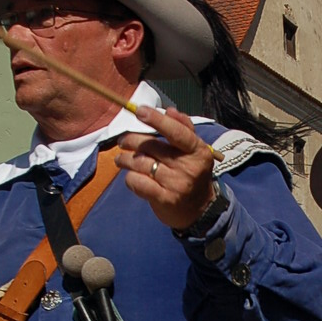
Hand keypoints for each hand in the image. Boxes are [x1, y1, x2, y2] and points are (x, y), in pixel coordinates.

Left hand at [115, 107, 218, 230]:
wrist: (200, 210)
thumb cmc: (193, 173)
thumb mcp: (195, 150)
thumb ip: (183, 128)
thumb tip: (170, 111)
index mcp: (197, 151)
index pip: (176, 132)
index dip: (157, 120)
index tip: (139, 111)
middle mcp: (188, 167)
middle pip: (151, 147)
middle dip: (131, 140)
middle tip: (123, 141)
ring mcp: (176, 184)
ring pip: (140, 164)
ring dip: (125, 159)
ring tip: (121, 159)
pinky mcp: (165, 199)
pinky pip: (138, 183)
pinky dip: (130, 177)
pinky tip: (130, 176)